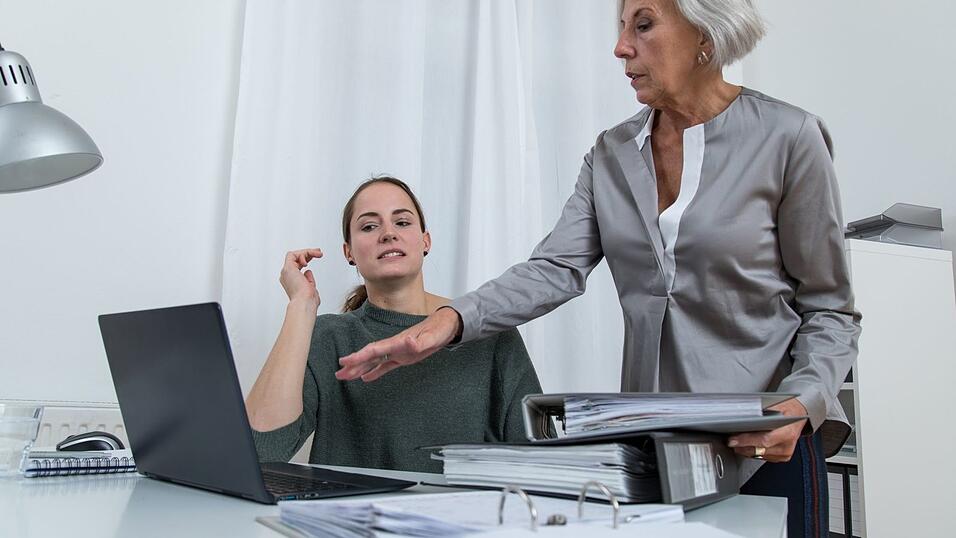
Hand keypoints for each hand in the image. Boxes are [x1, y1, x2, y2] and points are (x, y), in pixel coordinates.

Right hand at [279, 248, 322, 305]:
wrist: (304, 303)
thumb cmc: (308, 300)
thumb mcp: (310, 288)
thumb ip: (309, 280)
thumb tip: (308, 272)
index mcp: (291, 281)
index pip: (297, 266)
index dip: (306, 259)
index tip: (317, 256)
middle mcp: (286, 276)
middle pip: (295, 259)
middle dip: (307, 253)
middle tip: (318, 252)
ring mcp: (286, 272)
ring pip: (293, 255)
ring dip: (307, 252)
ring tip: (318, 253)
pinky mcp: (288, 268)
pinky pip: (292, 254)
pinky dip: (303, 253)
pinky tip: (311, 256)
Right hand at [336, 307, 461, 381]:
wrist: (446, 326)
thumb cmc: (439, 330)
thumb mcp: (431, 337)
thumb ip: (419, 341)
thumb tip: (406, 341)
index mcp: (398, 342)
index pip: (374, 350)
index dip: (359, 356)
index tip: (345, 361)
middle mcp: (394, 346)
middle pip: (370, 356)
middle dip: (354, 364)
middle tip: (339, 373)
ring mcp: (397, 351)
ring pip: (374, 362)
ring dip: (360, 368)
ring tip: (345, 377)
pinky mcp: (403, 357)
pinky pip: (385, 366)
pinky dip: (375, 371)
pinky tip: (365, 377)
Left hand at [727, 398, 807, 462]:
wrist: (799, 414)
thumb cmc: (787, 409)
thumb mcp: (775, 406)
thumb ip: (760, 414)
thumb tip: (741, 417)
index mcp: (787, 432)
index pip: (763, 440)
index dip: (746, 441)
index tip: (733, 440)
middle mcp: (787, 446)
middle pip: (758, 450)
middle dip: (741, 446)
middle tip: (730, 440)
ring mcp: (784, 453)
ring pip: (758, 455)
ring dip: (745, 449)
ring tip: (736, 441)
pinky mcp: (782, 457)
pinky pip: (762, 457)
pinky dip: (752, 451)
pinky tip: (746, 445)